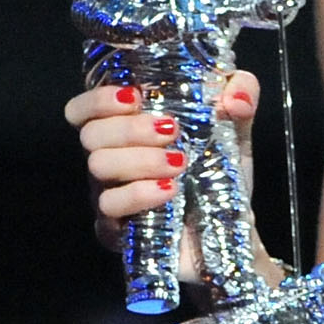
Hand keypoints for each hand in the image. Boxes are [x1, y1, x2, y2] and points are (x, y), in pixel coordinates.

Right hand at [66, 70, 259, 227]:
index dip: (97, 99)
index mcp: (124, 129)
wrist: (231, 230)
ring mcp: (108, 195)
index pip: (82, 109)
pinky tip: (170, 190)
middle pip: (90, 135)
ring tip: (180, 163)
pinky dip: (140, 193)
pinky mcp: (116, 229)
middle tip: (172, 131)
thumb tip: (236, 98)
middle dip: (130, 128)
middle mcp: (109, 159)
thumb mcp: (235, 126)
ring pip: (98, 166)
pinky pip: (110, 206)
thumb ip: (242, 94)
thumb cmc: (220, 174)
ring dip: (140, 159)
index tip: (135, 97)